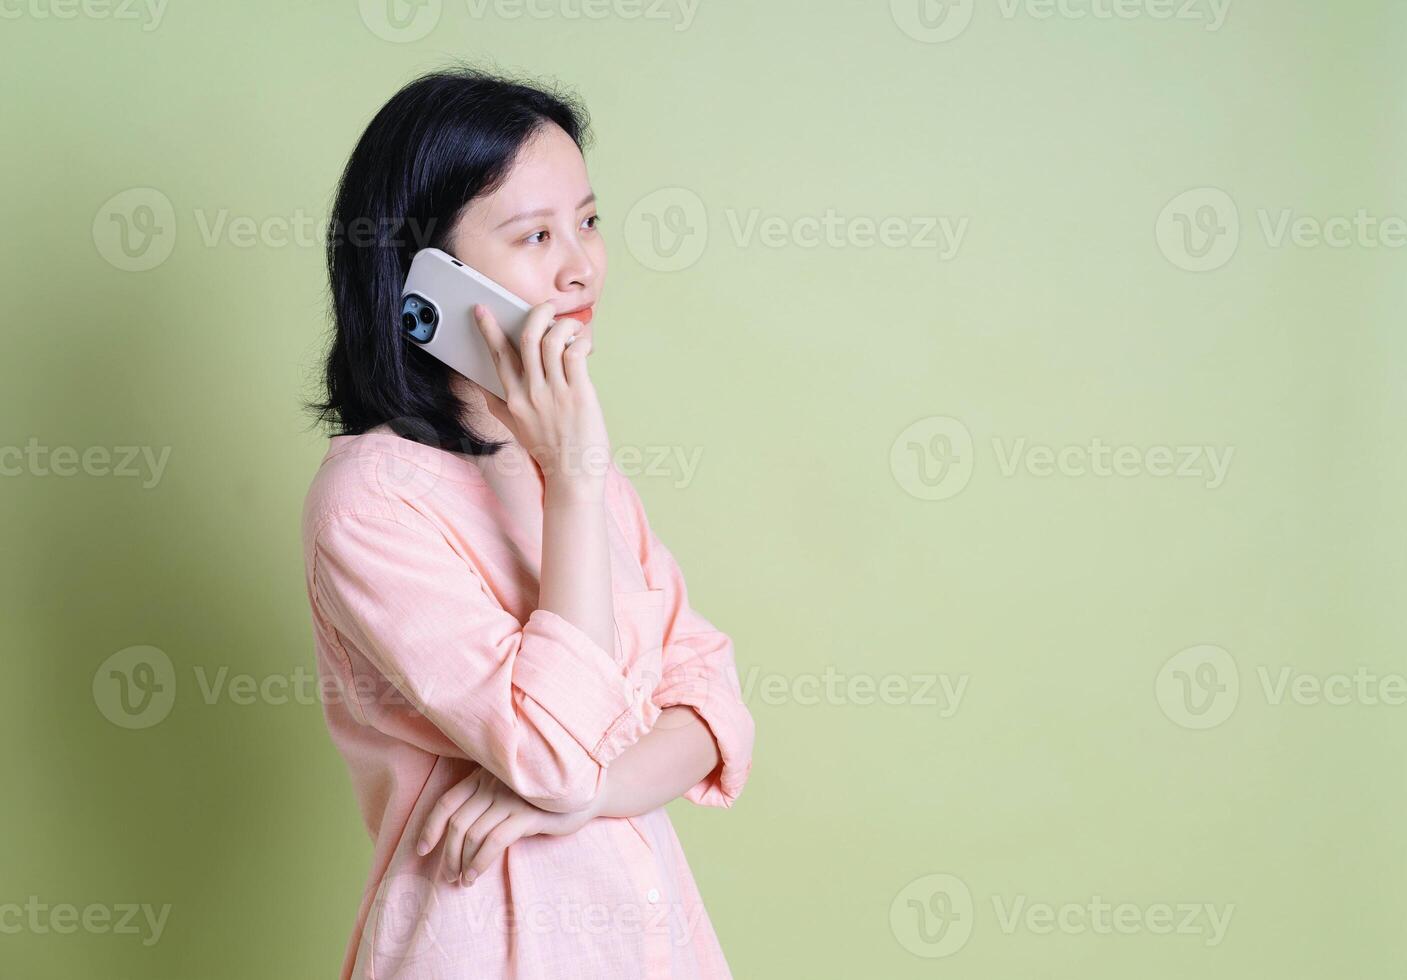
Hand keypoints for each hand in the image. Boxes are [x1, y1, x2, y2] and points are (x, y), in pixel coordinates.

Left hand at [415, 766, 601, 885]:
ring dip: (461, 862)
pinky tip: (475, 875)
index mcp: (484, 776)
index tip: (422, 851)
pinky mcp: (526, 814)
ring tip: (462, 881)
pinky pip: (494, 841)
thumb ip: (485, 803)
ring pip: (472, 834)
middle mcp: (493, 784)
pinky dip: (479, 862)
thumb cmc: (542, 799)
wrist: (584, 794)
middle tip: (447, 875)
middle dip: (447, 853)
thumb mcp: (508, 795)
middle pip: (457, 822)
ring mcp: (510, 798)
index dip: (430, 827)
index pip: (447, 802)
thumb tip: (456, 838)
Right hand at [471, 301, 609, 493]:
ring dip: (563, 325)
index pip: (498, 356)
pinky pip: (576, 354)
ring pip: (552, 340)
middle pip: (526, 338)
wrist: (572, 477)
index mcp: (513, 399)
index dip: (489, 329)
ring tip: (573, 327)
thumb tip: (483, 392)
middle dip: (535, 313)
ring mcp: (555, 393)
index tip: (481, 310)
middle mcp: (531, 393)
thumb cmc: (550, 453)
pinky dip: (581, 341)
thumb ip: (500, 407)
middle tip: (546, 308)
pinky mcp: (579, 394)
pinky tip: (585, 345)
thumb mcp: (517, 429)